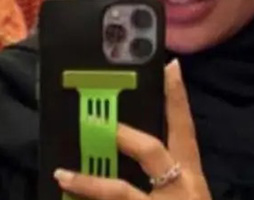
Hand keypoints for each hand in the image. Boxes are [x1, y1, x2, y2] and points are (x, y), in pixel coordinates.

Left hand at [53, 60, 211, 199]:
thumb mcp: (186, 197)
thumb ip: (163, 176)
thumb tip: (127, 145)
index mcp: (192, 180)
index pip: (185, 130)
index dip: (177, 98)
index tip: (170, 66)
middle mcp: (180, 191)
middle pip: (151, 151)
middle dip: (123, 134)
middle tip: (96, 120)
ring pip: (121, 193)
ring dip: (89, 183)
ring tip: (61, 174)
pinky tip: (69, 196)